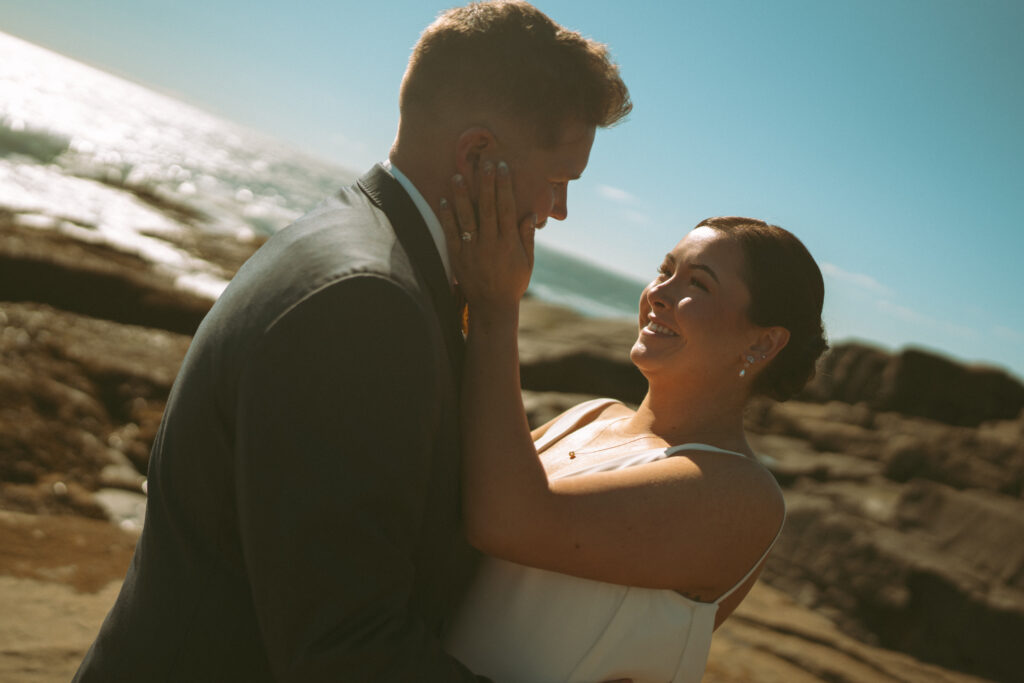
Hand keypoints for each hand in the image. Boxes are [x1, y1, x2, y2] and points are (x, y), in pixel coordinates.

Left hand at [439, 160, 536, 312]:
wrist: (492, 307)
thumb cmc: (513, 283)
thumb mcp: (527, 262)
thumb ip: (527, 237)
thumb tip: (530, 213)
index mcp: (509, 243)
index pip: (507, 208)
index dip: (505, 187)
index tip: (503, 168)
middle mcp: (491, 244)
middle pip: (488, 208)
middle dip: (486, 184)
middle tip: (484, 163)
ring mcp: (473, 250)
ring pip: (467, 218)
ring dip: (462, 196)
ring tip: (458, 176)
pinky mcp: (458, 257)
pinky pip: (451, 234)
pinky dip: (447, 216)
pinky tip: (443, 200)